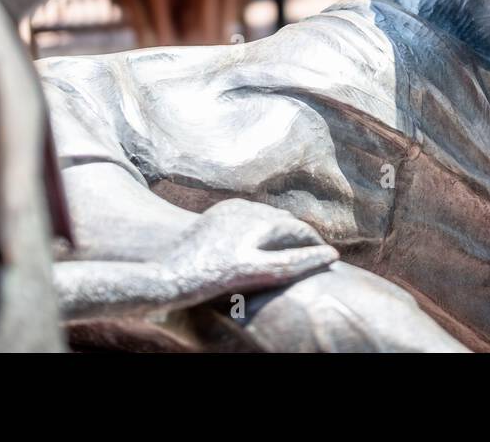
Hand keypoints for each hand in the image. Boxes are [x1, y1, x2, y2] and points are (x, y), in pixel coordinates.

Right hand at [54, 198, 337, 321]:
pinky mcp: (246, 266)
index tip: (300, 236)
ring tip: (326, 254)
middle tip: (320, 247)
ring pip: (292, 235)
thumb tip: (234, 245)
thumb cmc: (173, 265)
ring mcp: (243, 241)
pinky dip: (313, 258)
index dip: (288, 226)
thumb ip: (223, 236)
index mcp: (229, 209)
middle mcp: (240, 217)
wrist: (158, 279)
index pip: (269, 213)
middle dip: (304, 234)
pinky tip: (330, 259)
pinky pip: (289, 260)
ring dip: (311, 243)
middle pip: (285, 221)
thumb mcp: (202, 241)